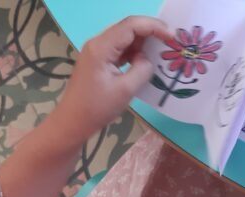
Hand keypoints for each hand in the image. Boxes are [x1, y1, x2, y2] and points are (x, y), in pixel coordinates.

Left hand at [53, 16, 170, 143]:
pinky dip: (132, 54)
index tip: (172, 37)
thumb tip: (146, 59)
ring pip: (123, 40)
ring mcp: (95, 53)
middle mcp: (97, 44)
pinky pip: (118, 51)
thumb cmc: (96, 109)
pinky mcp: (97, 63)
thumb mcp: (125, 90)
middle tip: (169, 45)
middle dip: (150, 33)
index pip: (131, 25)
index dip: (154, 27)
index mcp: (101, 47)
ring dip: (142, 44)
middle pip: (127, 29)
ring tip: (160, 54)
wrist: (72, 123)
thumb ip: (142, 69)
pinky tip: (143, 63)